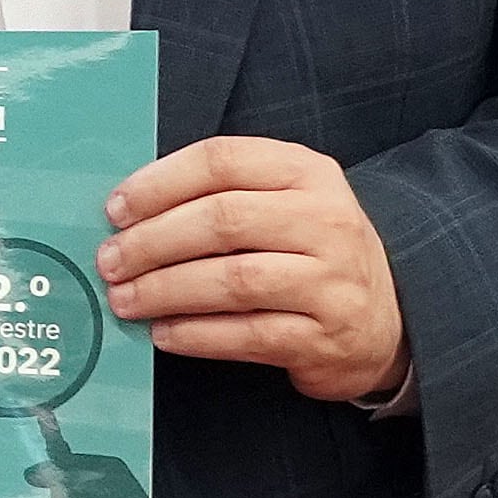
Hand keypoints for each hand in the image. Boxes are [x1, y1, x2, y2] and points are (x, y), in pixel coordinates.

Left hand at [98, 134, 407, 402]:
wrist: (386, 317)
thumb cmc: (310, 253)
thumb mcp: (285, 203)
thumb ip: (222, 195)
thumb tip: (128, 213)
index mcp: (307, 173)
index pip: (222, 160)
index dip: (159, 183)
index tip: (116, 209)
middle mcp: (325, 221)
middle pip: (222, 220)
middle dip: (152, 242)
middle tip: (110, 261)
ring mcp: (331, 280)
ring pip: (233, 280)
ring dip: (166, 290)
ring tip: (125, 299)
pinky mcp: (326, 336)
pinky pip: (248, 334)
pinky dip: (196, 334)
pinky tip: (163, 333)